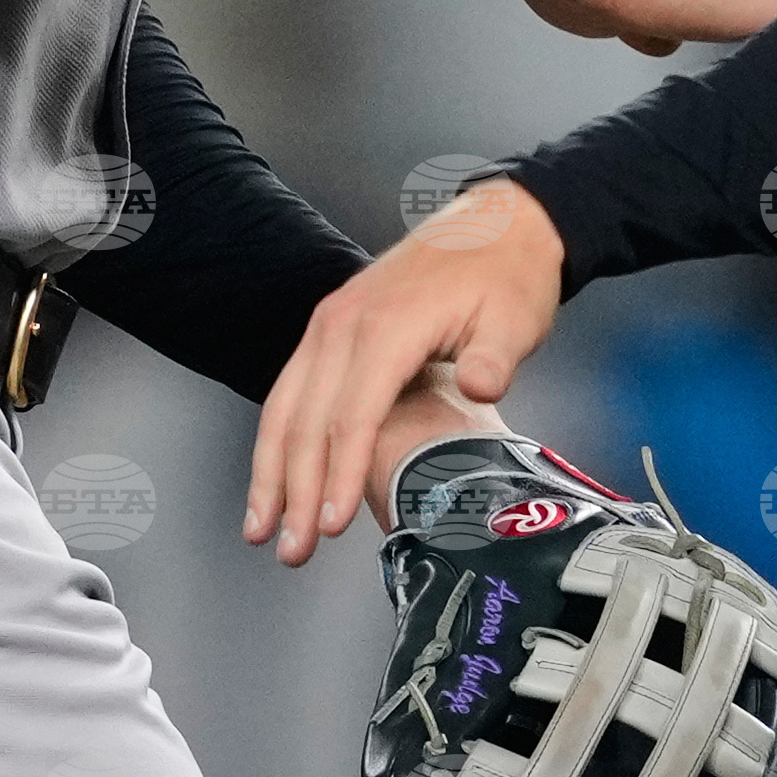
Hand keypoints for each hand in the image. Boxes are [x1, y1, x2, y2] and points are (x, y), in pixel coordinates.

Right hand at [248, 182, 566, 561]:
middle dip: (294, 491)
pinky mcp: (330, 329)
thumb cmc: (509, 277)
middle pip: (308, 420)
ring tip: (261, 529)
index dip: (340, 473)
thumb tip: (482, 384)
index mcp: (388, 324)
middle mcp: (344, 323)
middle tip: (290, 551)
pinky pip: (291, 391)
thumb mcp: (516, 317)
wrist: (498, 225)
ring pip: (285, 407)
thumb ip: (495, 357)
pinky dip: (278, 441)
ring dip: (271, 473)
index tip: (332, 524)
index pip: (354, 414)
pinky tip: (274, 480)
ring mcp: (330, 324)